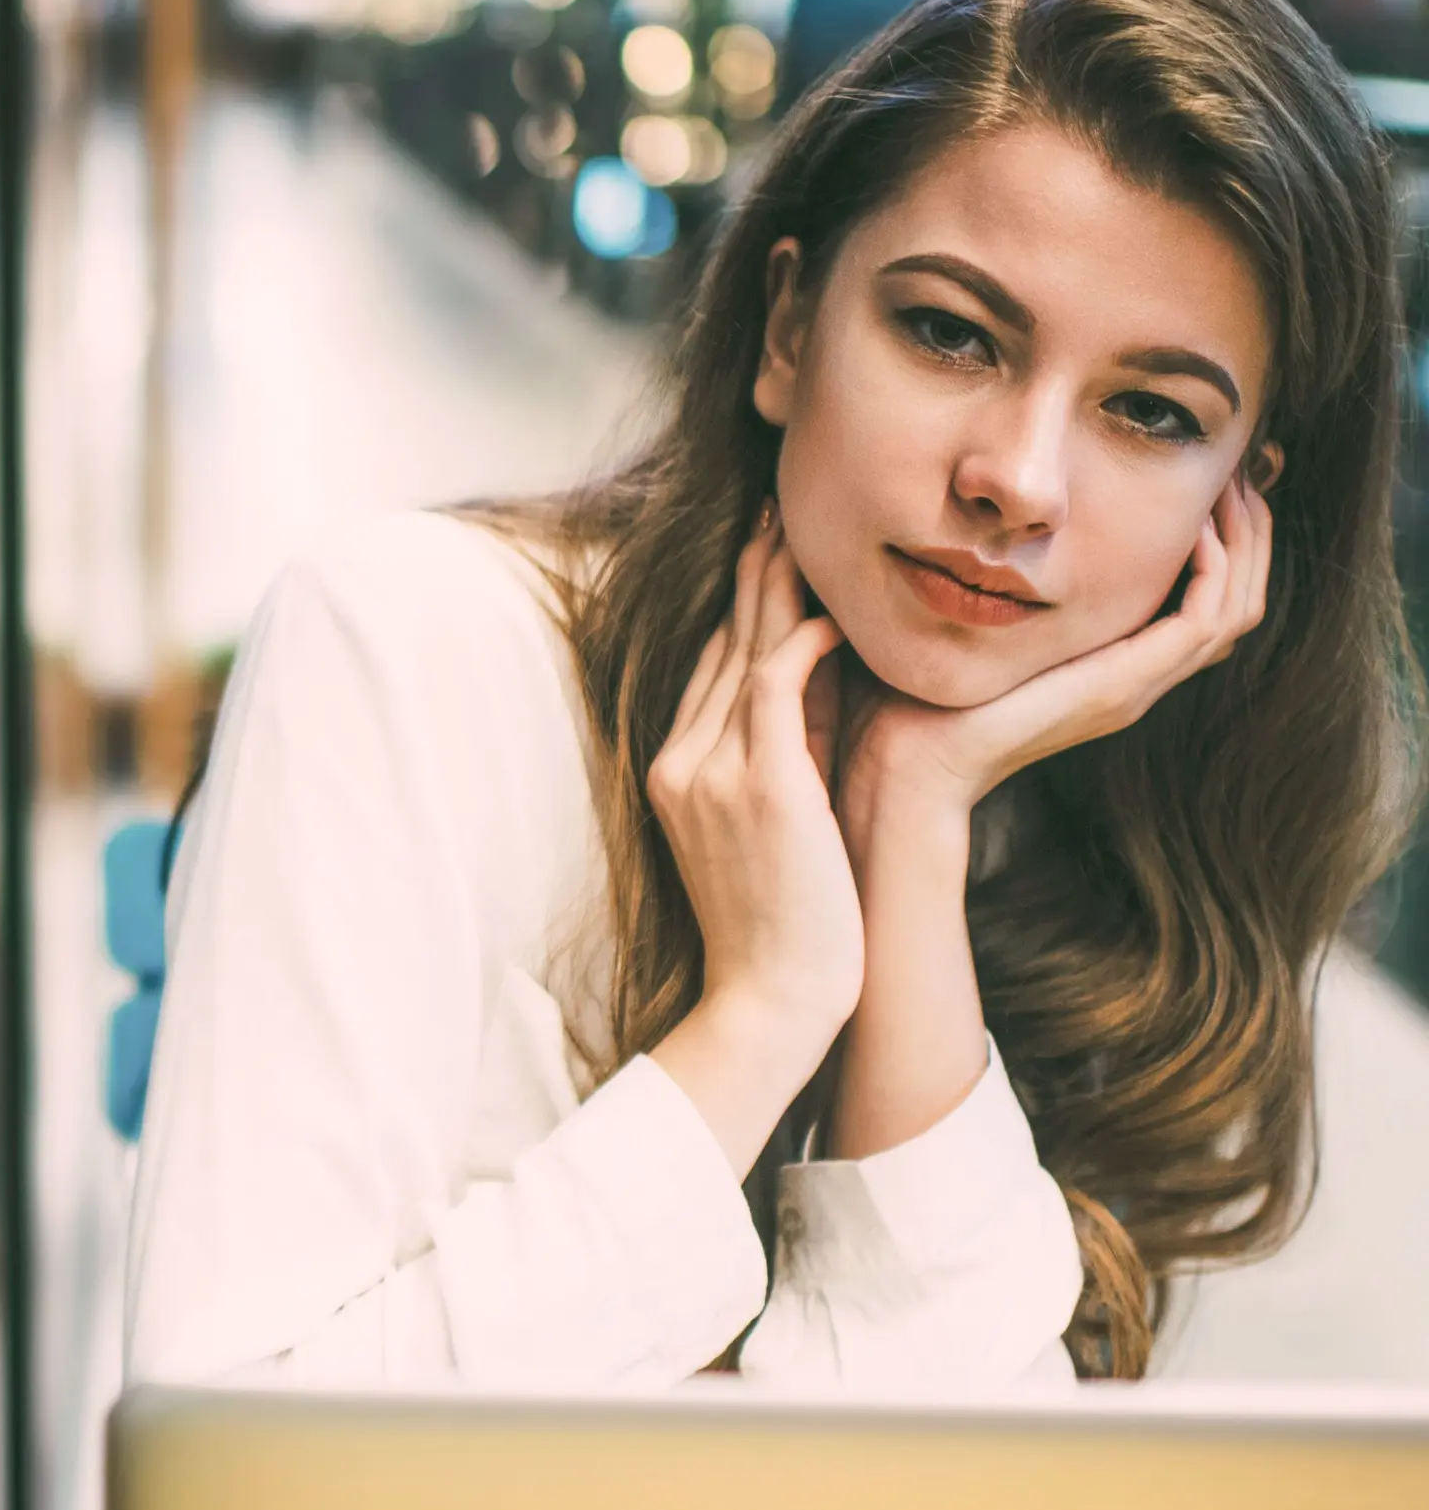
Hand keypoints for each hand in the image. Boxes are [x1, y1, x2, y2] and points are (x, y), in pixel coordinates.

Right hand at [648, 508, 861, 1048]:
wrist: (772, 1000)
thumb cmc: (788, 923)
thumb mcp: (781, 819)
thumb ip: (792, 748)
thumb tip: (826, 675)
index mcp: (677, 772)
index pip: (712, 670)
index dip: (740, 609)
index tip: (767, 555)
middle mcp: (682, 762)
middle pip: (720, 646)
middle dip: (751, 576)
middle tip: (777, 509)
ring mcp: (711, 772)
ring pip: (742, 654)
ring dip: (774, 589)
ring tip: (800, 531)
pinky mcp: (758, 786)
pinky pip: (775, 688)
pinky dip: (802, 643)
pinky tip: (833, 614)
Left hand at [840, 473, 1272, 842]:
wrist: (911, 765)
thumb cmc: (917, 700)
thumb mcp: (970, 628)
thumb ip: (991, 584)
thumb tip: (976, 521)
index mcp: (1107, 667)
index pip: (1198, 601)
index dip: (1217, 540)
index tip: (1203, 479)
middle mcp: (1134, 679)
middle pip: (1234, 600)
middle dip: (1245, 531)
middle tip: (1238, 471)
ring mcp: (1135, 686)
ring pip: (1235, 609)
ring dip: (1243, 542)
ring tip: (1232, 486)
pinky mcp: (1123, 686)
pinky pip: (1203, 623)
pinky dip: (1214, 571)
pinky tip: (1195, 527)